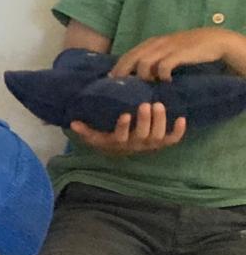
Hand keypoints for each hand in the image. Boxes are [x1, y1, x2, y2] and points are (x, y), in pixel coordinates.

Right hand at [69, 101, 187, 154]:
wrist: (123, 151)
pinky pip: (172, 139)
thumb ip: (85, 130)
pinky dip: (178, 131)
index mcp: (120, 142)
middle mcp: (136, 145)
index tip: (125, 114)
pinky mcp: (162, 143)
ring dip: (160, 121)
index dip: (123, 127)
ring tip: (159, 105)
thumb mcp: (95, 136)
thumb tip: (73, 122)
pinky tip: (181, 118)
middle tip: (146, 104)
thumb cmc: (109, 138)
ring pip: (158, 135)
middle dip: (145, 120)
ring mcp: (150, 144)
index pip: (121, 137)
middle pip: (143, 135)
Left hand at [110, 28, 245, 79]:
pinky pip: (163, 65)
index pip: (127, 55)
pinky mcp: (178, 53)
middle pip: (131, 58)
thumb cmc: (187, 48)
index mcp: (150, 43)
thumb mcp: (166, 51)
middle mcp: (155, 44)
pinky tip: (166, 81)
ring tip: (148, 85)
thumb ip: (152, 59)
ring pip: (143, 63)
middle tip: (122, 89)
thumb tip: (137, 75)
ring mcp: (166, 48)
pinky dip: (161, 75)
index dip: (117, 68)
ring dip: (143, 76)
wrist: (212, 39)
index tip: (111, 82)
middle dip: (123, 74)